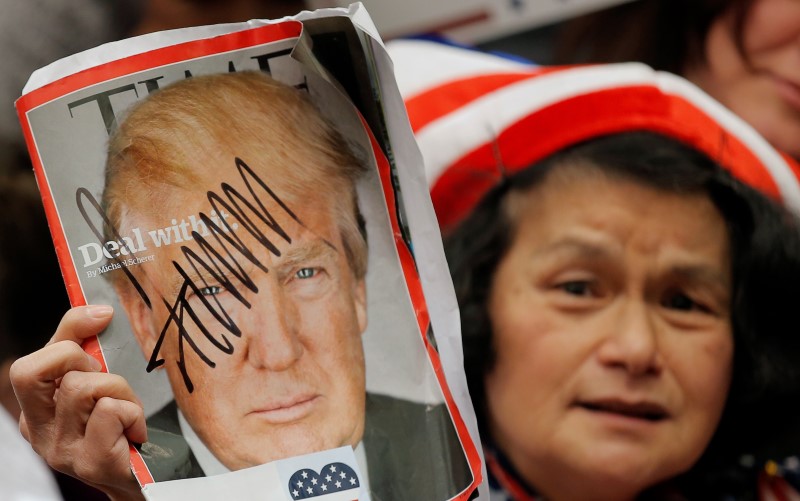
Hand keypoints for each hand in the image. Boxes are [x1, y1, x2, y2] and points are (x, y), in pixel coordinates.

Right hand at [10, 305, 146, 500]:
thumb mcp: (98, 381)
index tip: (102, 318)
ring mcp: (61, 450)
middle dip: (79, 358)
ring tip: (128, 409)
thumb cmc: (119, 426)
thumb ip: (87, 345)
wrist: (141, 478)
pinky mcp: (90, 462)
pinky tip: (134, 430)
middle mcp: (37, 432)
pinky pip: (110, 410)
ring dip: (119, 389)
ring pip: (83, 387)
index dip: (68, 332)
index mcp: (34, 410)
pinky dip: (132, 412)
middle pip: (33, 371)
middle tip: (104, 374)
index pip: (30, 363)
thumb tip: (99, 309)